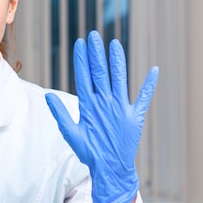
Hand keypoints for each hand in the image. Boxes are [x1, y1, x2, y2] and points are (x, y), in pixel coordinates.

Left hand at [45, 31, 157, 202]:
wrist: (108, 167)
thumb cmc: (89, 152)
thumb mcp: (71, 133)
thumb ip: (60, 114)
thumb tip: (48, 96)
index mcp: (89, 104)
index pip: (84, 77)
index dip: (82, 60)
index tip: (79, 43)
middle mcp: (104, 101)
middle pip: (100, 72)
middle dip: (97, 54)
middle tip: (94, 35)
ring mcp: (119, 107)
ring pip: (119, 79)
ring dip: (117, 61)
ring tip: (114, 44)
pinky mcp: (134, 116)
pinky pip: (144, 97)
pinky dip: (149, 85)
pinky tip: (154, 71)